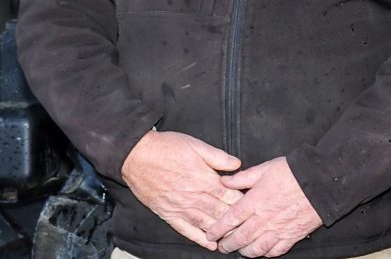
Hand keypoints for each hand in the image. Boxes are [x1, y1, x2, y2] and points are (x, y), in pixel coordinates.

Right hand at [121, 130, 242, 250]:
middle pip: (221, 213)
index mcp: (204, 179)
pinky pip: (186, 230)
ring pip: (206, 224)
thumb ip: (218, 157)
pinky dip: (199, 239)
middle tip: (250, 228)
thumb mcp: (196, 145)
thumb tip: (236, 164)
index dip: (243, 203)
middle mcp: (194, 196)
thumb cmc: (166, 147)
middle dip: (236, 221)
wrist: (136, 156)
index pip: (230, 196)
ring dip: (221, 233)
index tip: (254, 208)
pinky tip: (209, 244)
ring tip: (234, 240)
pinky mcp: (168, 214)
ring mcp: (181, 207)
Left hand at [206, 156, 321, 256]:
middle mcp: (264, 219)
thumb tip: (223, 180)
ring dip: (244, 252)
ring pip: (255, 249)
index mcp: (255, 201)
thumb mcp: (265, 169)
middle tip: (222, 246)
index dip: (217, 229)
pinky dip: (265, 254)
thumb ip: (243, 177)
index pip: (229, 220)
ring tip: (239, 250)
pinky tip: (261, 251)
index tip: (211, 234)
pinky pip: (274, 251)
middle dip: (227, 245)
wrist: (321, 182)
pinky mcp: (292, 236)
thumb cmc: (293, 172)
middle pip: (239, 238)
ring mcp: (278, 230)